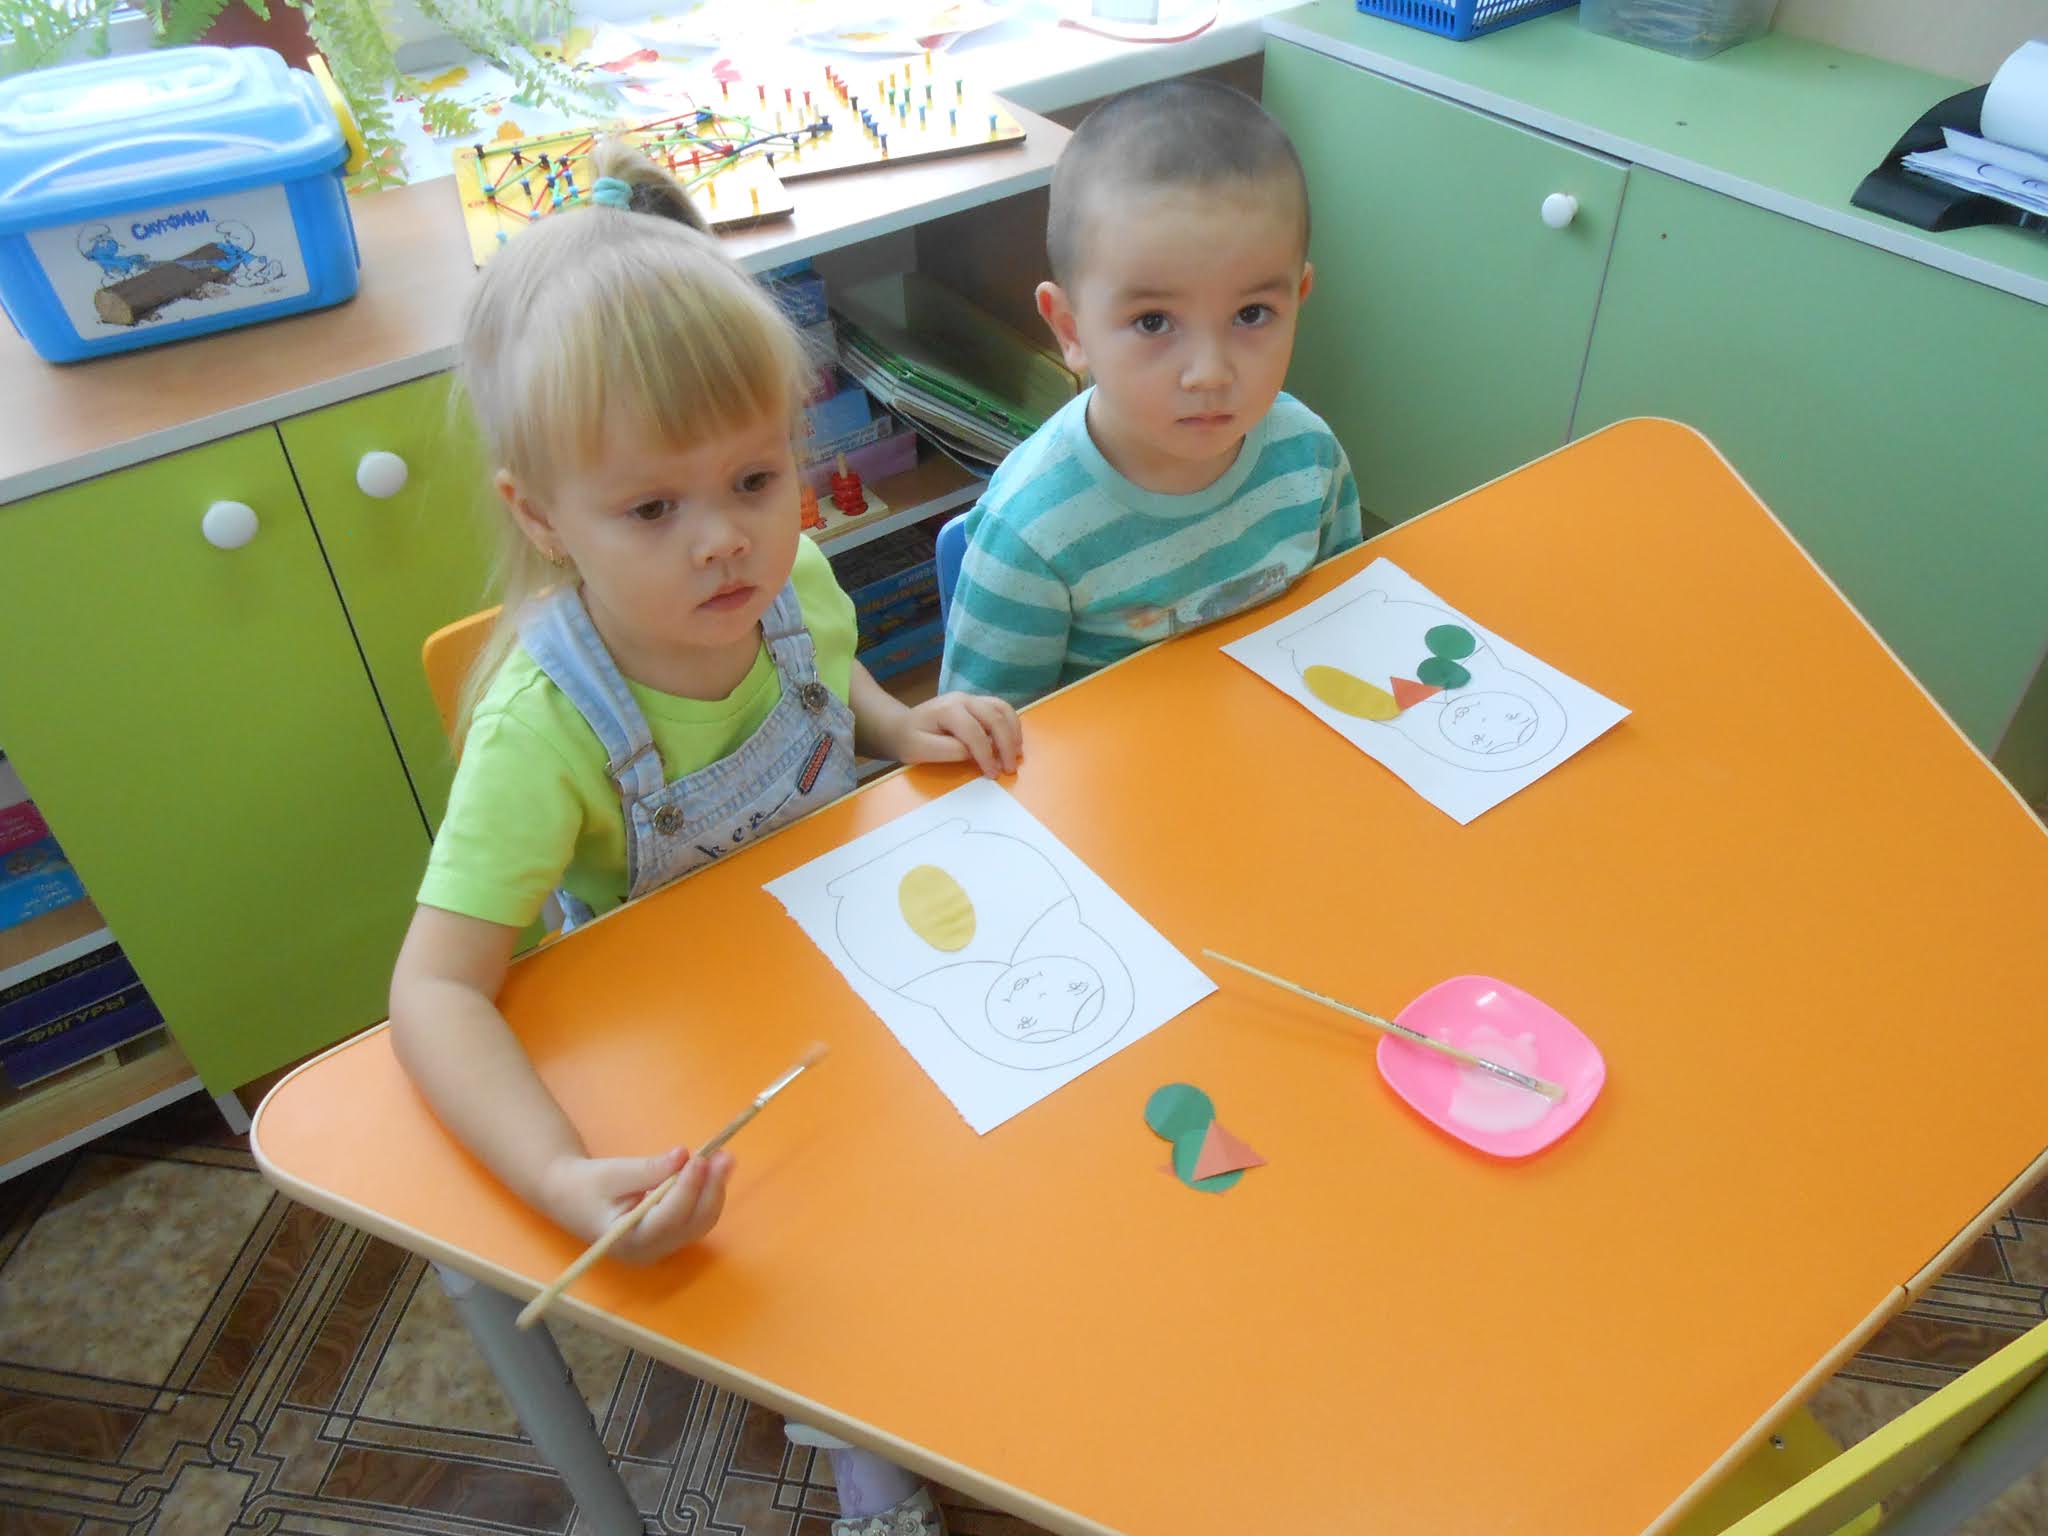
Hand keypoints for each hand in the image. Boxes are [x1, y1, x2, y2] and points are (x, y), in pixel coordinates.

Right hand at [538, 1146, 732, 1263]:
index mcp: (629, 1240)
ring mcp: (661, 1247)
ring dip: (714, 1189)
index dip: (688, 1187)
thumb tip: (683, 1156)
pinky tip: (713, 1171)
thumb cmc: (586, 1186)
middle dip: (711, 1188)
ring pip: (700, 1221)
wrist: (570, 1196)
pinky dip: (706, 1193)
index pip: (669, 1217)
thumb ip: (649, 1169)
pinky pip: (695, 1217)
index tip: (701, 1158)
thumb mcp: (613, 1173)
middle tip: (724, 1155)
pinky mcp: (668, 1236)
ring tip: (724, 1158)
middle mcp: (650, 1251)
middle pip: (692, 1223)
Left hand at [887, 691, 1022, 775]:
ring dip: (1013, 733)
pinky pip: (1002, 709)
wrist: (901, 726)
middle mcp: (963, 699)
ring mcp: (971, 699)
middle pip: (994, 718)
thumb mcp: (920, 750)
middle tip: (1009, 769)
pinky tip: (1013, 743)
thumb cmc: (909, 740)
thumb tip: (973, 753)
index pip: (974, 732)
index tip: (992, 774)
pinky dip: (1012, 725)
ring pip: (1002, 709)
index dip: (985, 755)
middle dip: (1006, 745)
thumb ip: (948, 751)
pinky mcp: (977, 703)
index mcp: (947, 709)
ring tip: (1016, 755)